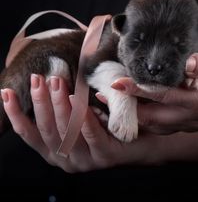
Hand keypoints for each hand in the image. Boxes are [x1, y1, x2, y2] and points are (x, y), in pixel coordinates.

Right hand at [1, 75, 161, 171]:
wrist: (143, 142)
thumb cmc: (108, 127)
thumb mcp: (81, 120)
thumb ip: (64, 111)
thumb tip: (47, 84)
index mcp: (57, 153)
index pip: (30, 134)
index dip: (16, 114)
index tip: (6, 93)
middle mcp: (67, 161)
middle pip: (47, 129)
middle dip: (40, 102)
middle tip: (38, 78)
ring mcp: (86, 161)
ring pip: (66, 131)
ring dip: (58, 105)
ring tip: (55, 81)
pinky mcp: (105, 157)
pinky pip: (91, 134)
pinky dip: (83, 117)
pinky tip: (76, 99)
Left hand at [111, 53, 197, 133]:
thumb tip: (186, 62)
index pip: (162, 95)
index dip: (138, 89)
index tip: (116, 82)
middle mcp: (191, 116)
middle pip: (152, 117)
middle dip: (126, 109)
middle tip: (104, 97)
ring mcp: (190, 123)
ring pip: (155, 124)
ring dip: (133, 115)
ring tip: (113, 104)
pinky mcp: (190, 123)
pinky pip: (162, 125)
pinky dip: (145, 119)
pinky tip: (136, 109)